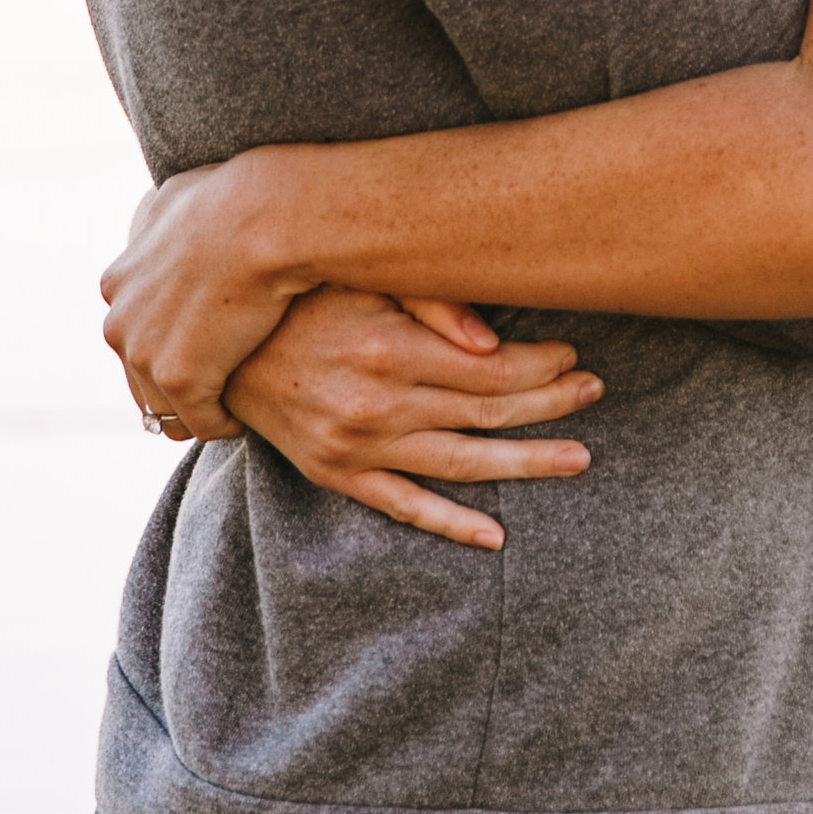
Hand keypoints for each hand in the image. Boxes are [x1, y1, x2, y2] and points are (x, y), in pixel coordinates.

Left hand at [101, 150, 312, 441]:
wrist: (262, 219)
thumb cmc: (234, 198)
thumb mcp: (175, 196)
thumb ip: (157, 218)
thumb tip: (155, 214)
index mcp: (117, 285)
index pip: (133, 336)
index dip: (168, 348)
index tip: (202, 351)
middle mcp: (119, 323)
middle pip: (142, 379)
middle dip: (177, 388)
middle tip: (215, 390)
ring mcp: (145, 354)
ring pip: (167, 408)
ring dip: (197, 413)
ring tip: (228, 410)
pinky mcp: (180, 379)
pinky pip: (200, 422)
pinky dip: (222, 424)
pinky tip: (245, 417)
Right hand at [225, 288, 602, 547]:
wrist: (218, 344)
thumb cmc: (298, 295)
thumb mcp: (359, 278)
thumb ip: (429, 300)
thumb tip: (492, 336)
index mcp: (390, 350)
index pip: (491, 368)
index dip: (541, 363)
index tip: (574, 354)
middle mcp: (379, 406)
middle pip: (488, 414)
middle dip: (550, 403)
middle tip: (594, 391)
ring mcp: (358, 448)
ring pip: (461, 466)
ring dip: (526, 464)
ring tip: (577, 458)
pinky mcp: (337, 475)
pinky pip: (405, 508)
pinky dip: (451, 525)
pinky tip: (495, 536)